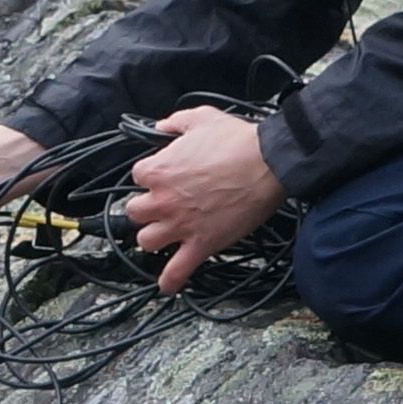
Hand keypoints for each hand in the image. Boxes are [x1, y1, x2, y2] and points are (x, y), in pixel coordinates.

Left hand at [123, 101, 284, 293]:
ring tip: (165, 235)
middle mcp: (163, 200)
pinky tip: (167, 285)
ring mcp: (181, 224)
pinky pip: (177, 271)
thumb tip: (161, 127)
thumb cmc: (236, 141)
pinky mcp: (202, 244)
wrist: (267, 163)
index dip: (151, 176)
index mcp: (159, 169)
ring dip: (154, 238)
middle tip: (161, 207)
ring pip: (147, 241)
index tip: (163, 177)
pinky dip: (170, 281)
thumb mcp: (200, 118)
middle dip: (146, 209)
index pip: (138, 176)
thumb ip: (174, 122)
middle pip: (135, 212)